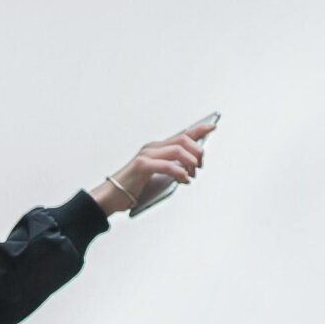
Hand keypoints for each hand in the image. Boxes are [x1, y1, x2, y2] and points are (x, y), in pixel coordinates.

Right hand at [90, 114, 217, 217]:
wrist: (111, 197)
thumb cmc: (132, 189)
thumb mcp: (157, 177)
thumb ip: (171, 170)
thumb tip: (190, 171)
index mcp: (156, 149)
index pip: (182, 134)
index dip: (199, 129)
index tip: (213, 126)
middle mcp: (152, 148)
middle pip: (183, 140)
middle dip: (197, 152)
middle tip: (200, 166)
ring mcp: (146, 155)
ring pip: (178, 150)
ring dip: (190, 162)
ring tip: (192, 175)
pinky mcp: (142, 166)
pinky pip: (167, 165)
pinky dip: (179, 172)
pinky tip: (184, 180)